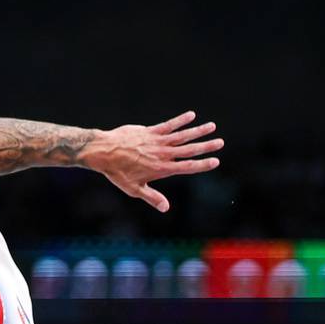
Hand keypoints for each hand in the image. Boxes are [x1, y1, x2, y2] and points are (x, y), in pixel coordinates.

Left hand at [85, 111, 222, 211]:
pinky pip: (168, 125)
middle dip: (206, 146)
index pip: (187, 167)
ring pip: (182, 135)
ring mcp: (157, 141)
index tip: (216, 161)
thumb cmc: (118, 172)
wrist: (103, 152)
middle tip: (221, 142)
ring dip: (198, 131)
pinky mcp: (150, 131)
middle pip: (189, 150)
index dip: (202, 164)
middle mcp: (162, 154)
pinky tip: (191, 115)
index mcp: (161, 169)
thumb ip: (152, 198)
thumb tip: (166, 209)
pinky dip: (180, 120)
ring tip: (212, 126)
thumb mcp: (134, 189)